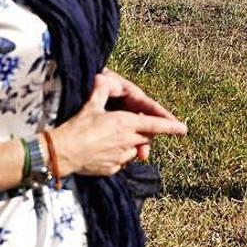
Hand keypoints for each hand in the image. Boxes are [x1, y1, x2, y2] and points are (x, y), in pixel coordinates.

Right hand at [50, 74, 187, 176]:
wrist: (62, 152)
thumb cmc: (77, 127)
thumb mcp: (90, 106)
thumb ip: (100, 92)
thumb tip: (101, 78)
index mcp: (126, 123)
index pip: (155, 125)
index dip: (171, 127)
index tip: (184, 129)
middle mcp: (128, 140)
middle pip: (146, 138)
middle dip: (144, 134)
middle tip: (133, 129)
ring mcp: (121, 156)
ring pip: (136, 151)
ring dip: (133, 146)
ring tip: (115, 140)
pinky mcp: (113, 169)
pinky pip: (123, 162)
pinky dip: (120, 157)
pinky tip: (106, 152)